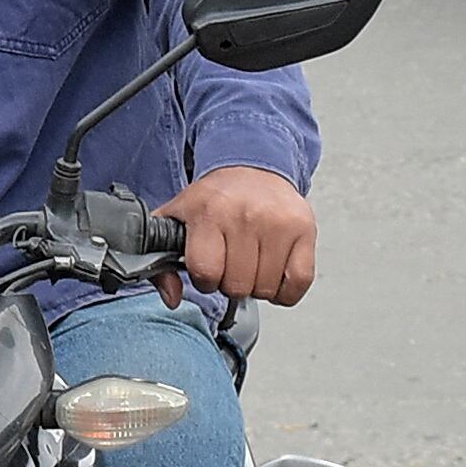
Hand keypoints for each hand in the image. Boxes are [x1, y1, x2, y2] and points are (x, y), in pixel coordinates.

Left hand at [154, 165, 315, 307]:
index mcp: (209, 212)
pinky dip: (286, 290)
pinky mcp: (304, 229)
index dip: (205, 278)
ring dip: (257, 285)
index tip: (208, 266)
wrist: (252, 168)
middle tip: (232, 261)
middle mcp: (245, 215)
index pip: (206, 272)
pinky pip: (298, 283)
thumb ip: (161, 263)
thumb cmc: (215, 200)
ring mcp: (278, 222)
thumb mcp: (176, 221)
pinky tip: (275, 272)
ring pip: (266, 289)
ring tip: (252, 261)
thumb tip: (172, 297)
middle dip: (231, 282)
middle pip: (237, 286)